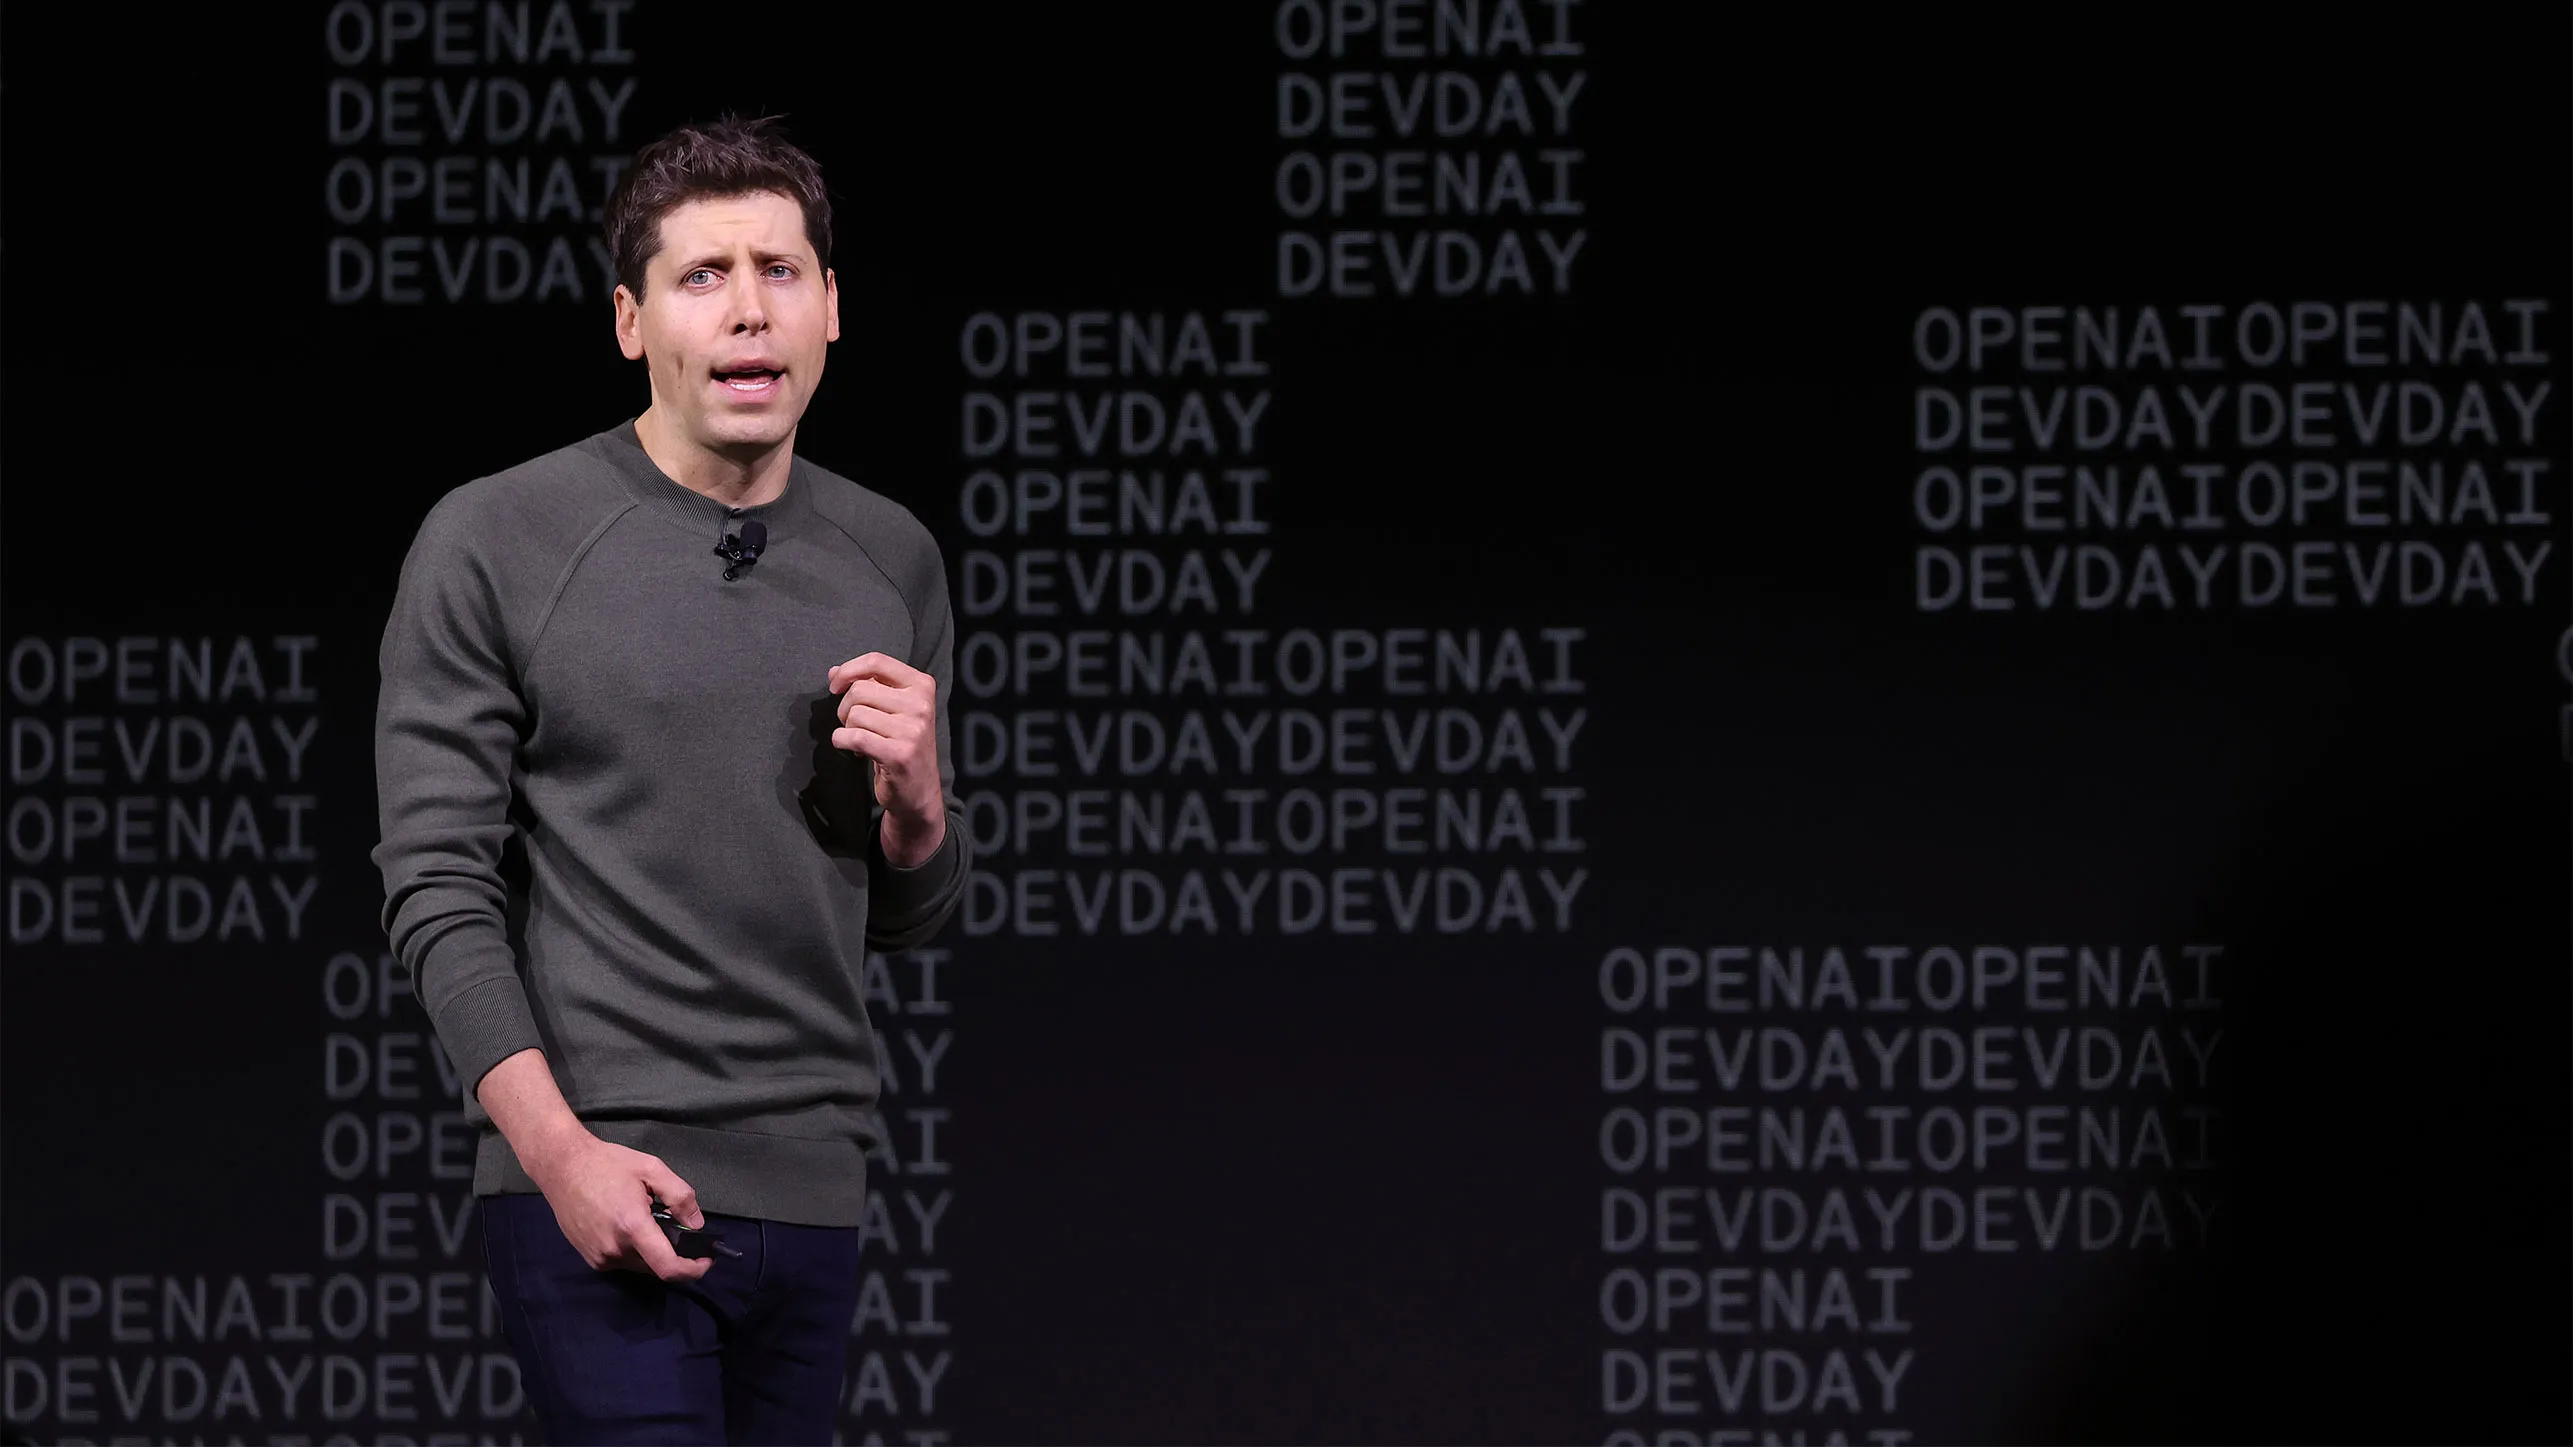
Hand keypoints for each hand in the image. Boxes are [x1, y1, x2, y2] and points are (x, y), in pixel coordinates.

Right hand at [525, 1132, 713, 1282]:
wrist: (562, 1167)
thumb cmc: (607, 1163)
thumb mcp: (652, 1169)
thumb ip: (680, 1196)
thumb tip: (696, 1224)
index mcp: (632, 1227)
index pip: (668, 1267)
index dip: (692, 1270)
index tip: (706, 1260)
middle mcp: (615, 1249)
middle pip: (656, 1266)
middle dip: (673, 1252)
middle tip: (674, 1225)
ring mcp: (599, 1257)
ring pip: (640, 1265)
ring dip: (651, 1251)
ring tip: (646, 1219)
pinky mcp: (590, 1258)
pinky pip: (622, 1261)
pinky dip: (633, 1250)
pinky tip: (627, 1225)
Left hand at [826, 652, 944, 861]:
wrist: (919, 790)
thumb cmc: (902, 744)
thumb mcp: (893, 708)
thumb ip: (867, 685)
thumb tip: (833, 673)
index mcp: (922, 686)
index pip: (877, 661)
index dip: (849, 670)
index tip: (835, 686)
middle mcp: (921, 705)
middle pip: (860, 690)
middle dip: (846, 708)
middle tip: (855, 725)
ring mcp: (912, 730)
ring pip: (854, 714)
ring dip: (847, 729)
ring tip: (862, 741)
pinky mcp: (899, 754)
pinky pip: (853, 737)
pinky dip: (843, 743)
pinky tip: (856, 751)